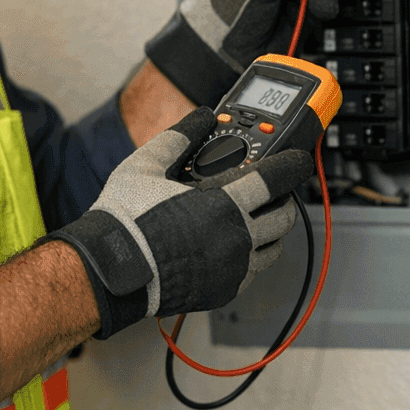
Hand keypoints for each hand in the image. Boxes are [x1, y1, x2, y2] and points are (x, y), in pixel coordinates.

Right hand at [46, 109, 313, 338]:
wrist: (110, 270)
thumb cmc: (125, 220)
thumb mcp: (146, 165)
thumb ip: (179, 137)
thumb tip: (200, 117)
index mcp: (222, 205)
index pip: (274, 181)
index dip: (292, 165)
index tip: (299, 159)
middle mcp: (235, 240)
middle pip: (283, 217)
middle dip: (284, 199)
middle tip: (273, 189)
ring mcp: (231, 270)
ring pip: (274, 249)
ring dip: (272, 230)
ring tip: (257, 217)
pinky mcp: (222, 291)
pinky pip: (253, 272)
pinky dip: (253, 255)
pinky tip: (235, 244)